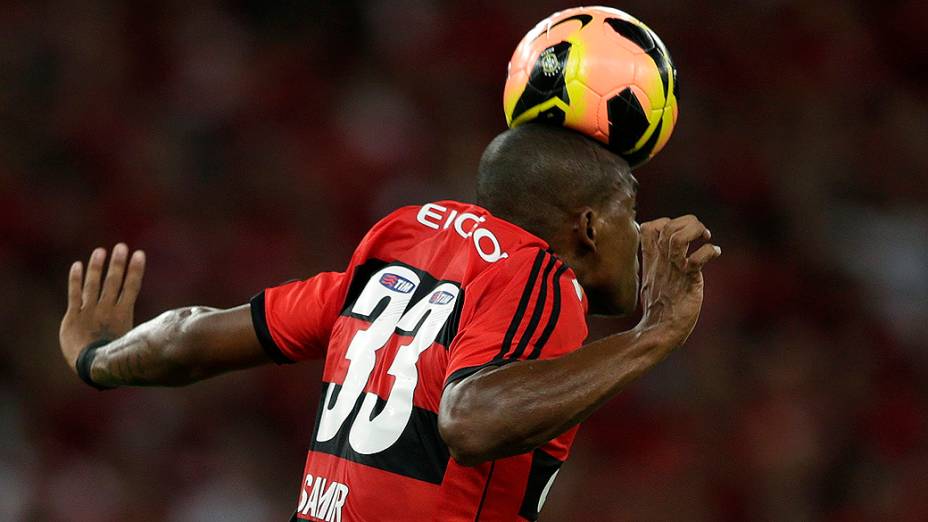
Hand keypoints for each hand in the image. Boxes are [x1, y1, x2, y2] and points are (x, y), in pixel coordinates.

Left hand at [59, 244, 145, 370]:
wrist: (92, 367)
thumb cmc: (117, 360)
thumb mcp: (136, 344)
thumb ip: (151, 332)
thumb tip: (178, 328)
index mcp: (123, 314)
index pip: (131, 287)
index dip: (135, 270)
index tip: (139, 254)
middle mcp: (106, 309)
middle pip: (113, 282)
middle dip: (118, 263)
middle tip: (121, 246)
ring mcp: (89, 312)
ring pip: (93, 284)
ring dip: (97, 267)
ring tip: (100, 251)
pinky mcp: (73, 317)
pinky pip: (74, 294)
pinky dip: (75, 279)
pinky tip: (77, 265)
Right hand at [637, 215, 719, 348]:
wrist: (660, 331)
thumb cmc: (659, 309)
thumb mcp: (651, 280)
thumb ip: (655, 263)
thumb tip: (659, 255)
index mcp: (650, 259)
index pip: (649, 226)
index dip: (666, 222)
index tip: (680, 233)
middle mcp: (661, 261)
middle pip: (667, 226)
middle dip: (689, 222)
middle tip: (701, 234)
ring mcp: (673, 270)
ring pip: (678, 237)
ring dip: (696, 231)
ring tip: (706, 237)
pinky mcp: (687, 282)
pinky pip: (697, 259)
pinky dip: (710, 251)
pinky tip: (716, 253)